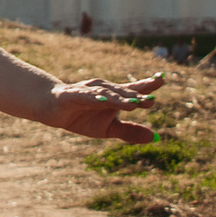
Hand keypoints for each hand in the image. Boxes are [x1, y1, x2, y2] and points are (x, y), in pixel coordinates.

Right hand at [42, 73, 164, 142]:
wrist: (52, 110)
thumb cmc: (82, 117)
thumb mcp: (108, 129)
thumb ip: (130, 131)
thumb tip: (154, 137)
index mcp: (115, 97)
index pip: (134, 89)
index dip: (148, 84)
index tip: (163, 79)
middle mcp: (104, 90)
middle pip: (123, 92)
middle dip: (137, 95)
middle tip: (152, 100)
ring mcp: (89, 92)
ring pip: (107, 95)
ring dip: (120, 99)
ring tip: (134, 104)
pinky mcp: (73, 95)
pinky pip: (85, 96)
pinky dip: (94, 98)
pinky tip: (103, 101)